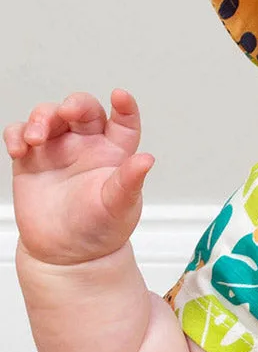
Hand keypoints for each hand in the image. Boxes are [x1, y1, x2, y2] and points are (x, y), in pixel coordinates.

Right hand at [4, 89, 154, 264]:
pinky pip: (20, 133)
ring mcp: (58, 149)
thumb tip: (147, 160)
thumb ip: (130, 182)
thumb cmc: (99, 230)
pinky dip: (16, 134)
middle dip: (74, 104)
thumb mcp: (119, 207)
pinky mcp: (31, 159)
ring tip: (36, 139)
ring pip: (49, 115)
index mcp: (115, 153)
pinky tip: (20, 148)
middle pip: (82, 109)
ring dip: (41, 118)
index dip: (125, 107)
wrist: (66, 253)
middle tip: (66, 111)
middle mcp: (87, 145)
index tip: (120, 97)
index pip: (124, 122)